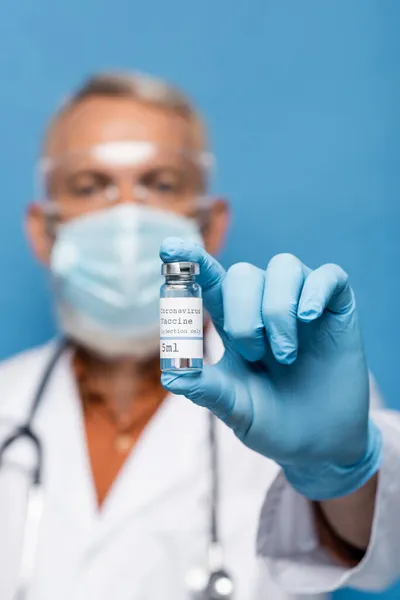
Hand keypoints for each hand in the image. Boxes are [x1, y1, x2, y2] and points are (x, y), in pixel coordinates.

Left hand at [160, 238, 381, 499]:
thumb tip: (170, 373)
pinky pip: (328, 276)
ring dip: (277, 309)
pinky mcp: (338, 308)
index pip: (211, 281)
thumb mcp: (234, 408)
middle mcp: (265, 304)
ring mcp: (303, 303)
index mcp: (234, 322)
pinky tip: (310, 318)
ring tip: (284, 354)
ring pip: (283, 267)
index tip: (168, 249)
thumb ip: (206, 388)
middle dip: (242, 314)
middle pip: (244, 273)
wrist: (320, 444)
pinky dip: (315, 291)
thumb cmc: (272, 422)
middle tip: (254, 354)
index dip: (192, 261)